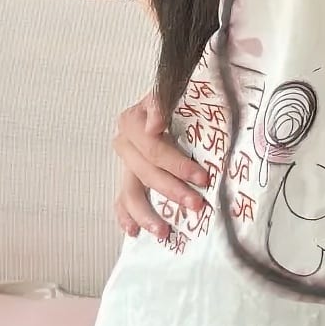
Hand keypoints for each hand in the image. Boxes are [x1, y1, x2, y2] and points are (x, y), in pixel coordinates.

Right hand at [113, 93, 209, 237]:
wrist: (176, 102)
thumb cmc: (182, 99)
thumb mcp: (178, 93)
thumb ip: (164, 101)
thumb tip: (154, 124)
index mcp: (134, 120)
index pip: (154, 147)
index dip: (178, 164)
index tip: (203, 177)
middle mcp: (125, 142)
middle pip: (145, 172)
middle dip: (172, 190)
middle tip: (197, 205)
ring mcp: (124, 162)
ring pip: (129, 191)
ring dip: (146, 214)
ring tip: (163, 231)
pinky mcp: (127, 178)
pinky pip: (121, 200)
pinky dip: (126, 217)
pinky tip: (134, 233)